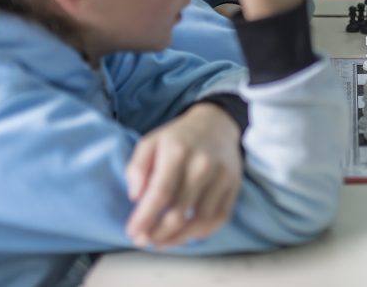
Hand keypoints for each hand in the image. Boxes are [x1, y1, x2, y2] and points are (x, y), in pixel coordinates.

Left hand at [125, 104, 242, 247]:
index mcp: (178, 152)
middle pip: (179, 212)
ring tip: (161, 242)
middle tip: (144, 240)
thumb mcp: (151, 142)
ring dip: (177, 238)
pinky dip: (201, 233)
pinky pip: (219, 218)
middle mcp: (203, 165)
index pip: (160, 194)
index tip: (133, 232)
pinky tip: (185, 234)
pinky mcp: (234, 185)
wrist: (216, 124)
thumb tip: (136, 197)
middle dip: (157, 234)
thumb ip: (137, 168)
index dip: (145, 218)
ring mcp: (221, 176)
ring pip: (200, 221)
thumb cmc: (178, 138)